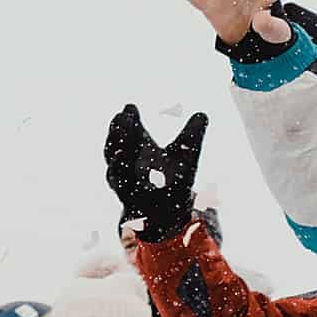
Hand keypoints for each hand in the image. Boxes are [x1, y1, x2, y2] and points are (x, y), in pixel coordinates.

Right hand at [105, 104, 207, 243]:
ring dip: (115, 155)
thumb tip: (202, 115)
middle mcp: (128, 164)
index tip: (130, 106)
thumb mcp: (186, 153)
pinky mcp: (128, 199)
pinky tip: (122, 169)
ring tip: (119, 143)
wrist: (169, 210)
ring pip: (114, 168)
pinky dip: (120, 179)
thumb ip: (192, 134)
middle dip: (119, 133)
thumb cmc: (176, 178)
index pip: (130, 131)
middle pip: (117, 146)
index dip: (128, 119)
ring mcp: (124, 181)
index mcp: (140, 148)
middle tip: (123, 118)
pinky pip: (121, 189)